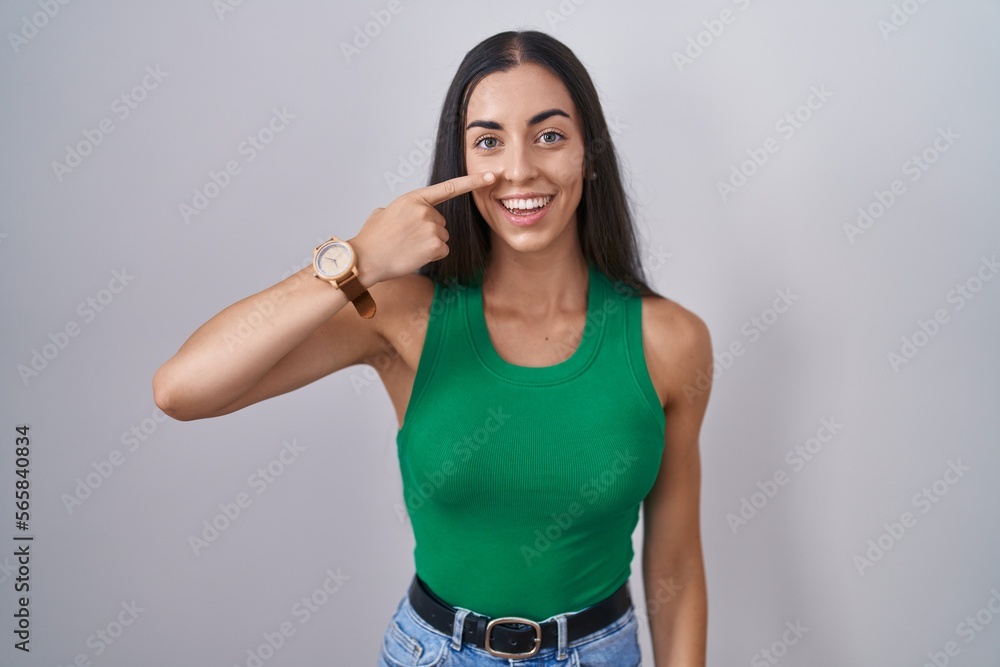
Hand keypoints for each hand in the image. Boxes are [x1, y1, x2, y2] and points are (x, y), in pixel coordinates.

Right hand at [349, 171, 494, 285]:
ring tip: (407, 247)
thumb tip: (405, 215)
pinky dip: (431, 256)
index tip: (490, 177)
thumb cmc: (372, 237)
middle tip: (406, 239)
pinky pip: (442, 251)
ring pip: (442, 238)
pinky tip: (413, 255)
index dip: (472, 182)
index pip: (449, 188)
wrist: (366, 258)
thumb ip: (403, 208)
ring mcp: (432, 228)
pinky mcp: (436, 246)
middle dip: (428, 232)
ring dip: (429, 245)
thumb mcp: (384, 212)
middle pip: (441, 223)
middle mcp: (426, 211)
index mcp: (414, 198)